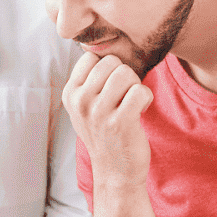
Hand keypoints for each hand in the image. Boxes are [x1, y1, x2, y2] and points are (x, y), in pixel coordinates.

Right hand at [62, 53, 153, 189]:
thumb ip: (89, 80)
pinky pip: (140, 91)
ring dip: (135, 86)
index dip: (108, 69)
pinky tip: (140, 111)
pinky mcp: (120, 123)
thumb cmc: (106, 134)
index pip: (92, 57)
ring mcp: (99, 113)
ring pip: (126, 73)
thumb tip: (100, 44)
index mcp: (70, 94)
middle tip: (124, 98)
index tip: (110, 89)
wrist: (116, 172)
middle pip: (111, 62)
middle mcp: (80, 102)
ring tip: (131, 103)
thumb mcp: (86, 107)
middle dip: (124, 76)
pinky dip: (146, 98)